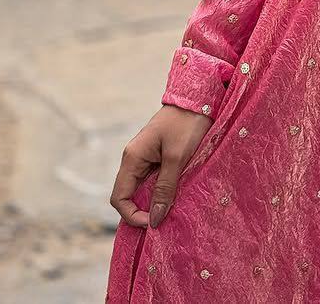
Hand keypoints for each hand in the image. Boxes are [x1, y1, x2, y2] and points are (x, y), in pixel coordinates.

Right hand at [109, 104, 212, 229]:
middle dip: (144, 210)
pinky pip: (153, 180)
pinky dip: (162, 190)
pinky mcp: (157, 155)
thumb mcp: (177, 157)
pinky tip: (176, 195)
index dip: (132, 215)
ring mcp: (145, 157)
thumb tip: (154, 220)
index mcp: (132, 158)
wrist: (200, 97)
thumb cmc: (187, 124)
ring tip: (172, 209)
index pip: (120, 197)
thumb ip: (165, 188)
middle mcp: (134, 159)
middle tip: (165, 220)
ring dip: (154, 201)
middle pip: (129, 195)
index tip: (154, 222)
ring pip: (142, 188)